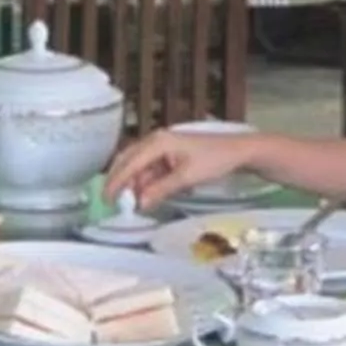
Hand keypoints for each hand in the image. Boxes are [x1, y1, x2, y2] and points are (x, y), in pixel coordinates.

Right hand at [104, 126, 255, 212]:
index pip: (129, 163)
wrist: (238, 152)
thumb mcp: (187, 177)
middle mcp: (156, 141)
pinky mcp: (169, 154)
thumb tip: (140, 203)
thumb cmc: (215, 159)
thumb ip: (161, 190)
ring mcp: (162, 147)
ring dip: (134, 184)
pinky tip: (148, 195)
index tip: (107, 199)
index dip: (116, 182)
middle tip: (112, 202)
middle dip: (120, 181)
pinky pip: (151, 169)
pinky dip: (147, 182)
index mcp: (158, 142)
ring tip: (132, 203)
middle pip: (128, 161)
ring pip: (139, 167)